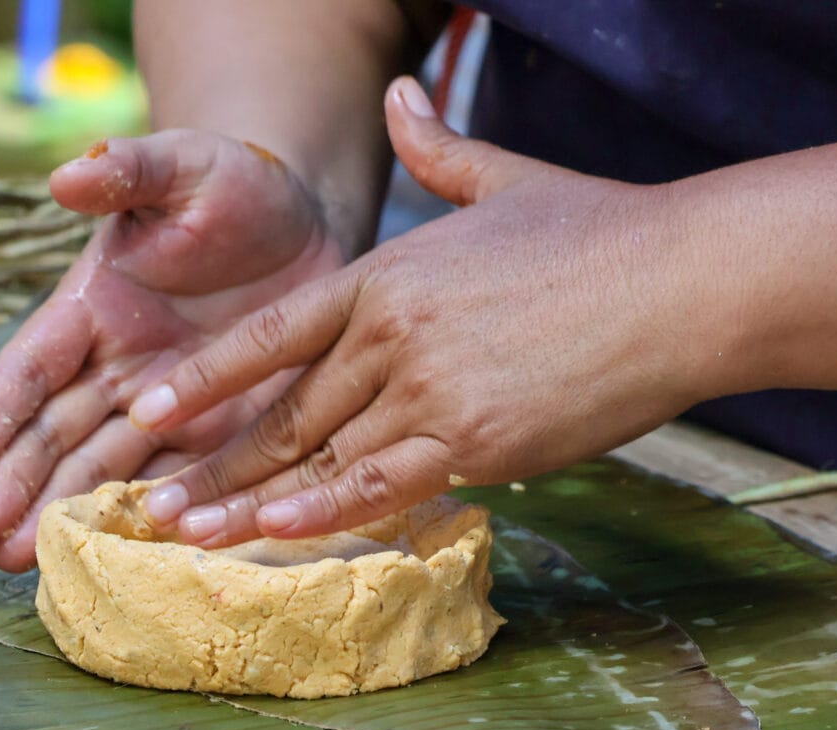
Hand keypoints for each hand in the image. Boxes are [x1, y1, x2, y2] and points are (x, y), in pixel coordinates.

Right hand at [0, 130, 345, 570]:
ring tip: (22, 562)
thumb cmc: (235, 189)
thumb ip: (130, 172)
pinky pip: (184, 476)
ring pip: (108, 466)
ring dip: (66, 513)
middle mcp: (120, 366)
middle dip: (15, 484)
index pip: (33, 365)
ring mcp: (170, 404)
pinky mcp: (220, 426)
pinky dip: (157, 513)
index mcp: (94, 307)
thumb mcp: (184, 168)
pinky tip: (126, 554)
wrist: (306, 224)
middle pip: (56, 432)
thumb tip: (65, 177)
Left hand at [128, 77, 716, 546]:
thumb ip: (434, 149)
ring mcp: (432, 389)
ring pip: (323, 455)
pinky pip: (383, 482)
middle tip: (156, 500)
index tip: (149, 406)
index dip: (207, 374)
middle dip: (218, 459)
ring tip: (190, 532)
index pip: (273, 333)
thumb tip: (400, 91)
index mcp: (387, 275)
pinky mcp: (480, 439)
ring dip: (250, 499)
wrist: (686, 280)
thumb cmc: (596, 234)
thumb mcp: (501, 182)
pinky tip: (273, 529)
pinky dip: (324, 510)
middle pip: (288, 409)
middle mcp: (393, 334)